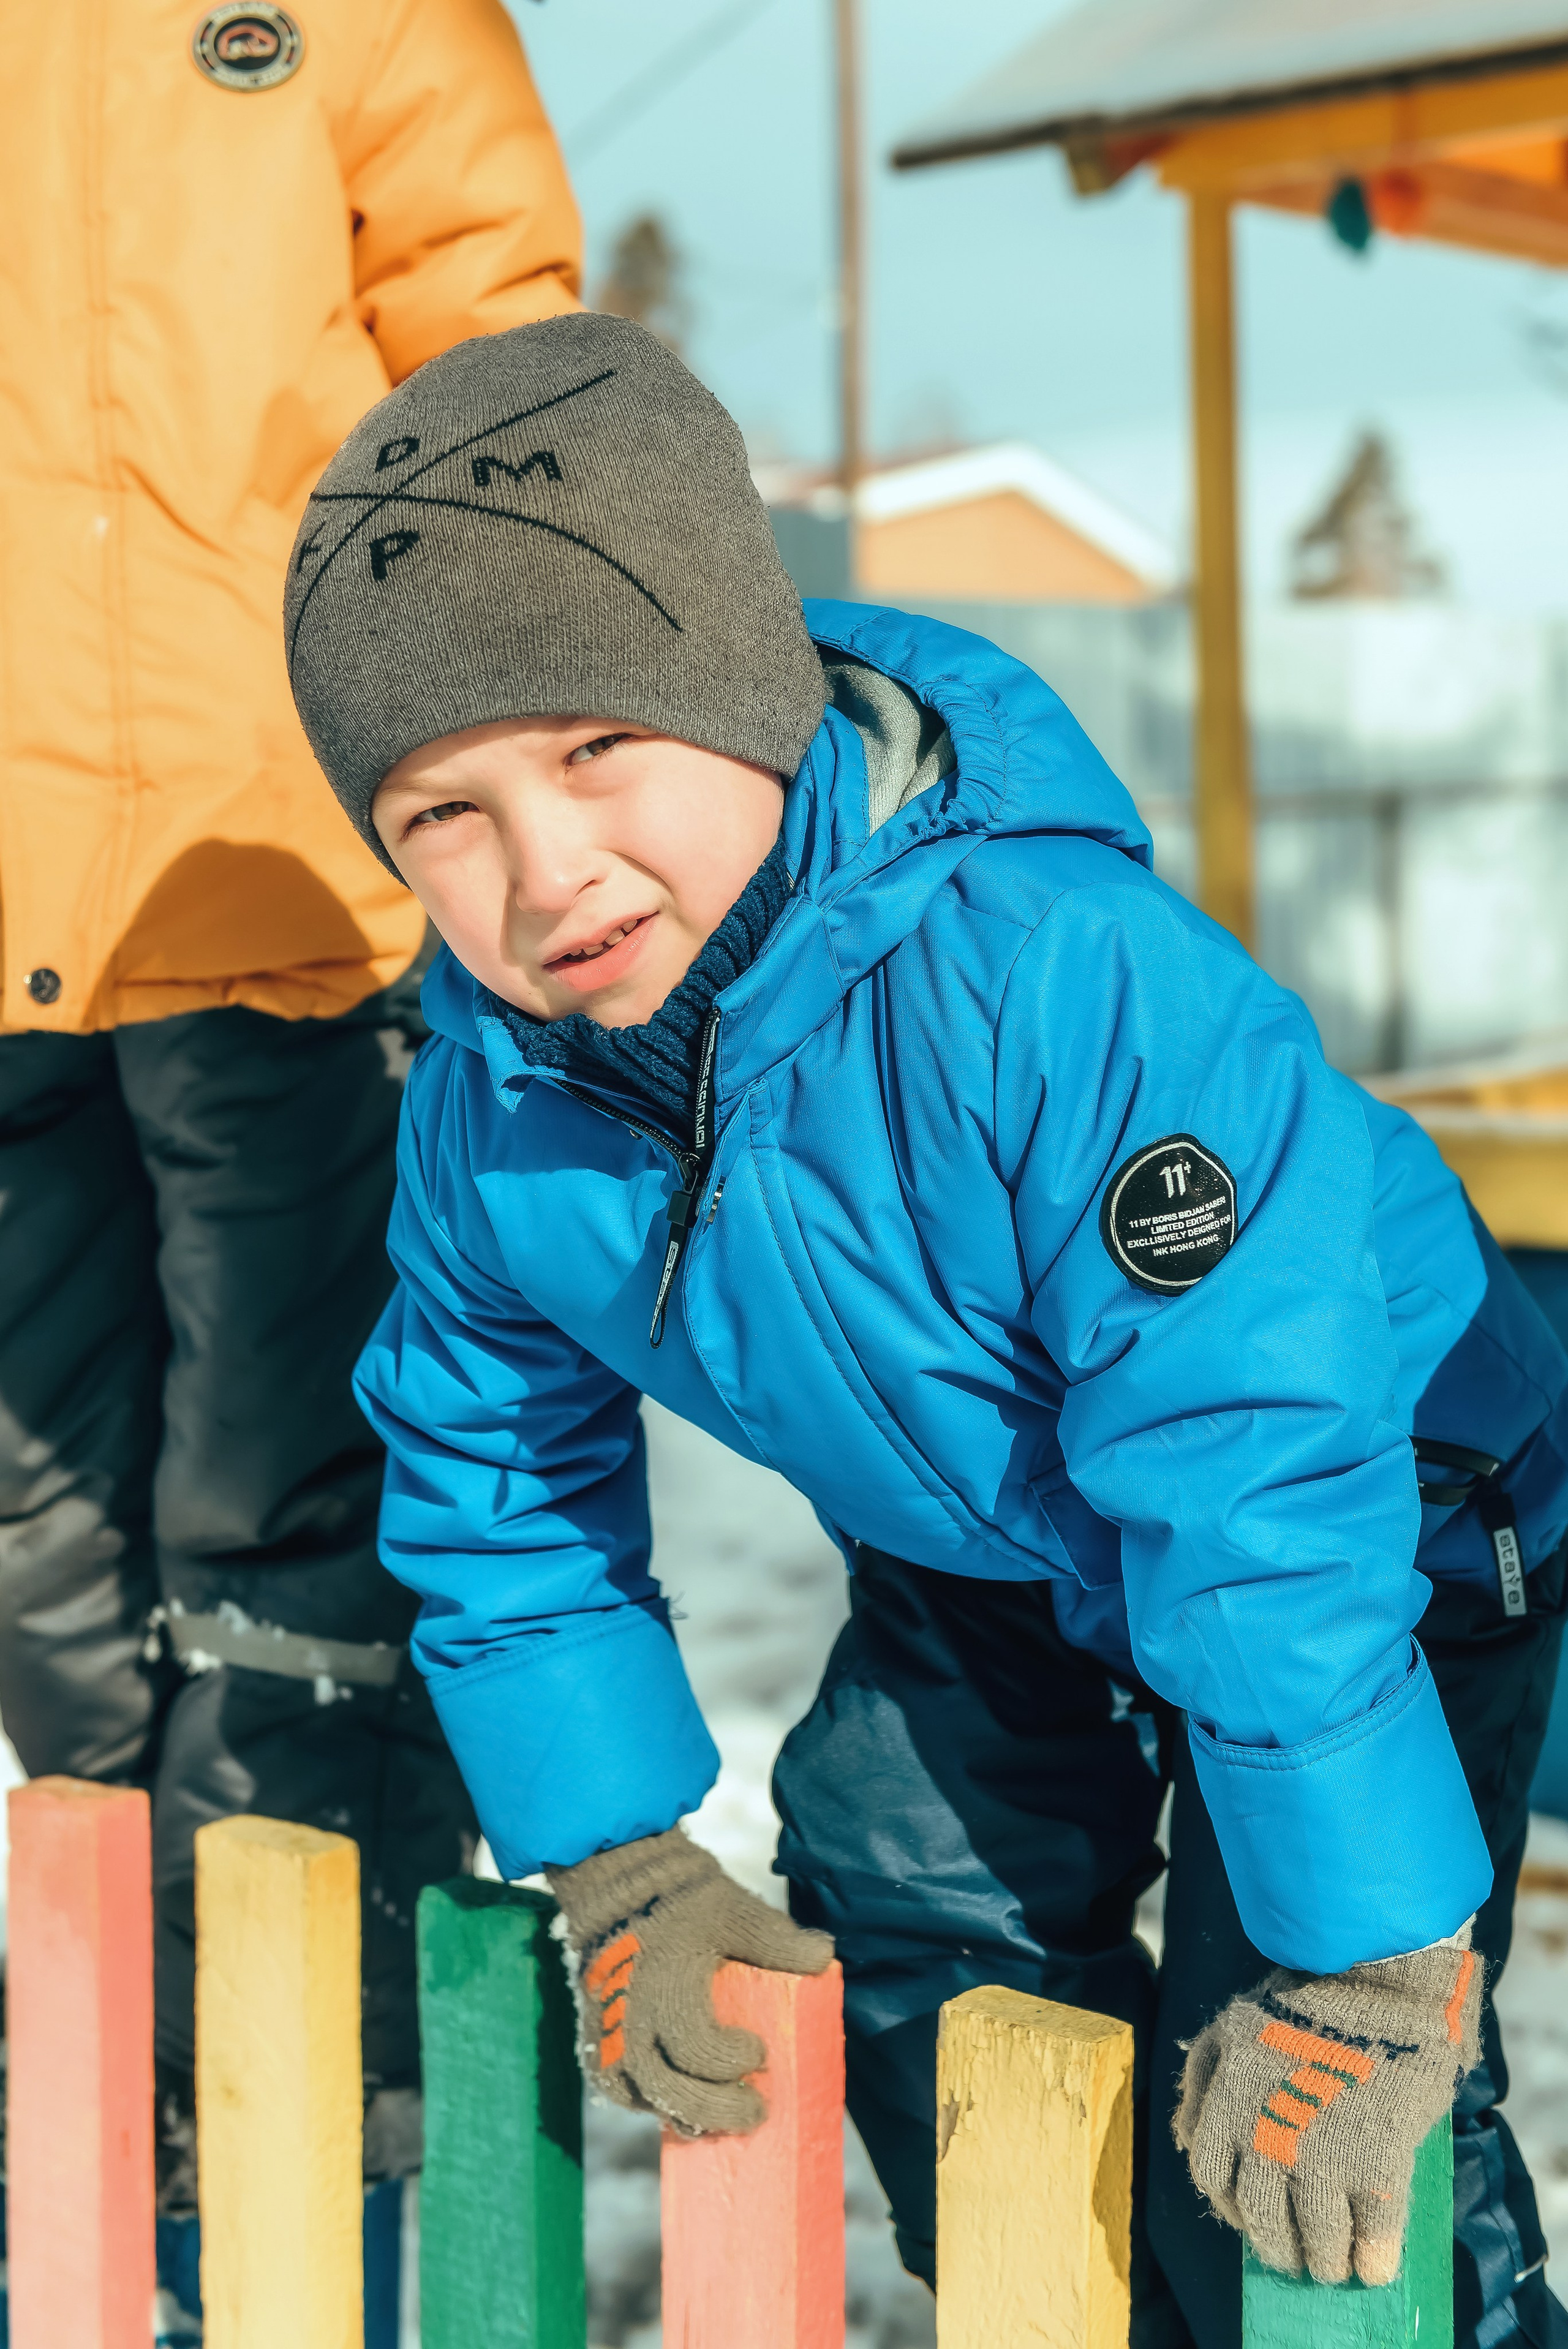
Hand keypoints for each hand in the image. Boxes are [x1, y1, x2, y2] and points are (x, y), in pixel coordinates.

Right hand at [545, 1826, 833, 2133]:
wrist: (620, 1881)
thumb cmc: (684, 1899)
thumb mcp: (735, 1911)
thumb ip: (778, 1940)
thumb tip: (824, 1958)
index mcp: (667, 1986)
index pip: (696, 2046)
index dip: (730, 2061)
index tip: (760, 2052)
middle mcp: (632, 2018)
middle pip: (668, 2088)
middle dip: (716, 2108)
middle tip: (756, 2111)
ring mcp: (609, 2032)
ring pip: (642, 2096)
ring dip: (684, 2114)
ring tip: (722, 2120)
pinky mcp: (596, 2036)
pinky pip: (619, 2089)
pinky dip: (651, 2104)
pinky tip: (683, 2108)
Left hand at [1174, 1941, 1479, 2284]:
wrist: (1373, 1988)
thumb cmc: (1299, 2004)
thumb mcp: (1227, 2028)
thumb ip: (1198, 2082)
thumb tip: (1184, 2140)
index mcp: (1227, 2110)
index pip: (1213, 2180)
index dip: (1231, 2206)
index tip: (1249, 2217)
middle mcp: (1267, 2144)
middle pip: (1263, 2221)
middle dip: (1278, 2247)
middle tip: (1294, 2258)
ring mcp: (1323, 2162)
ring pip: (1317, 2237)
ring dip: (1325, 2261)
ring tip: (1334, 2267)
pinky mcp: (1376, 2169)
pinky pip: (1371, 2232)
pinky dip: (1372, 2258)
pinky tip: (1374, 2267)